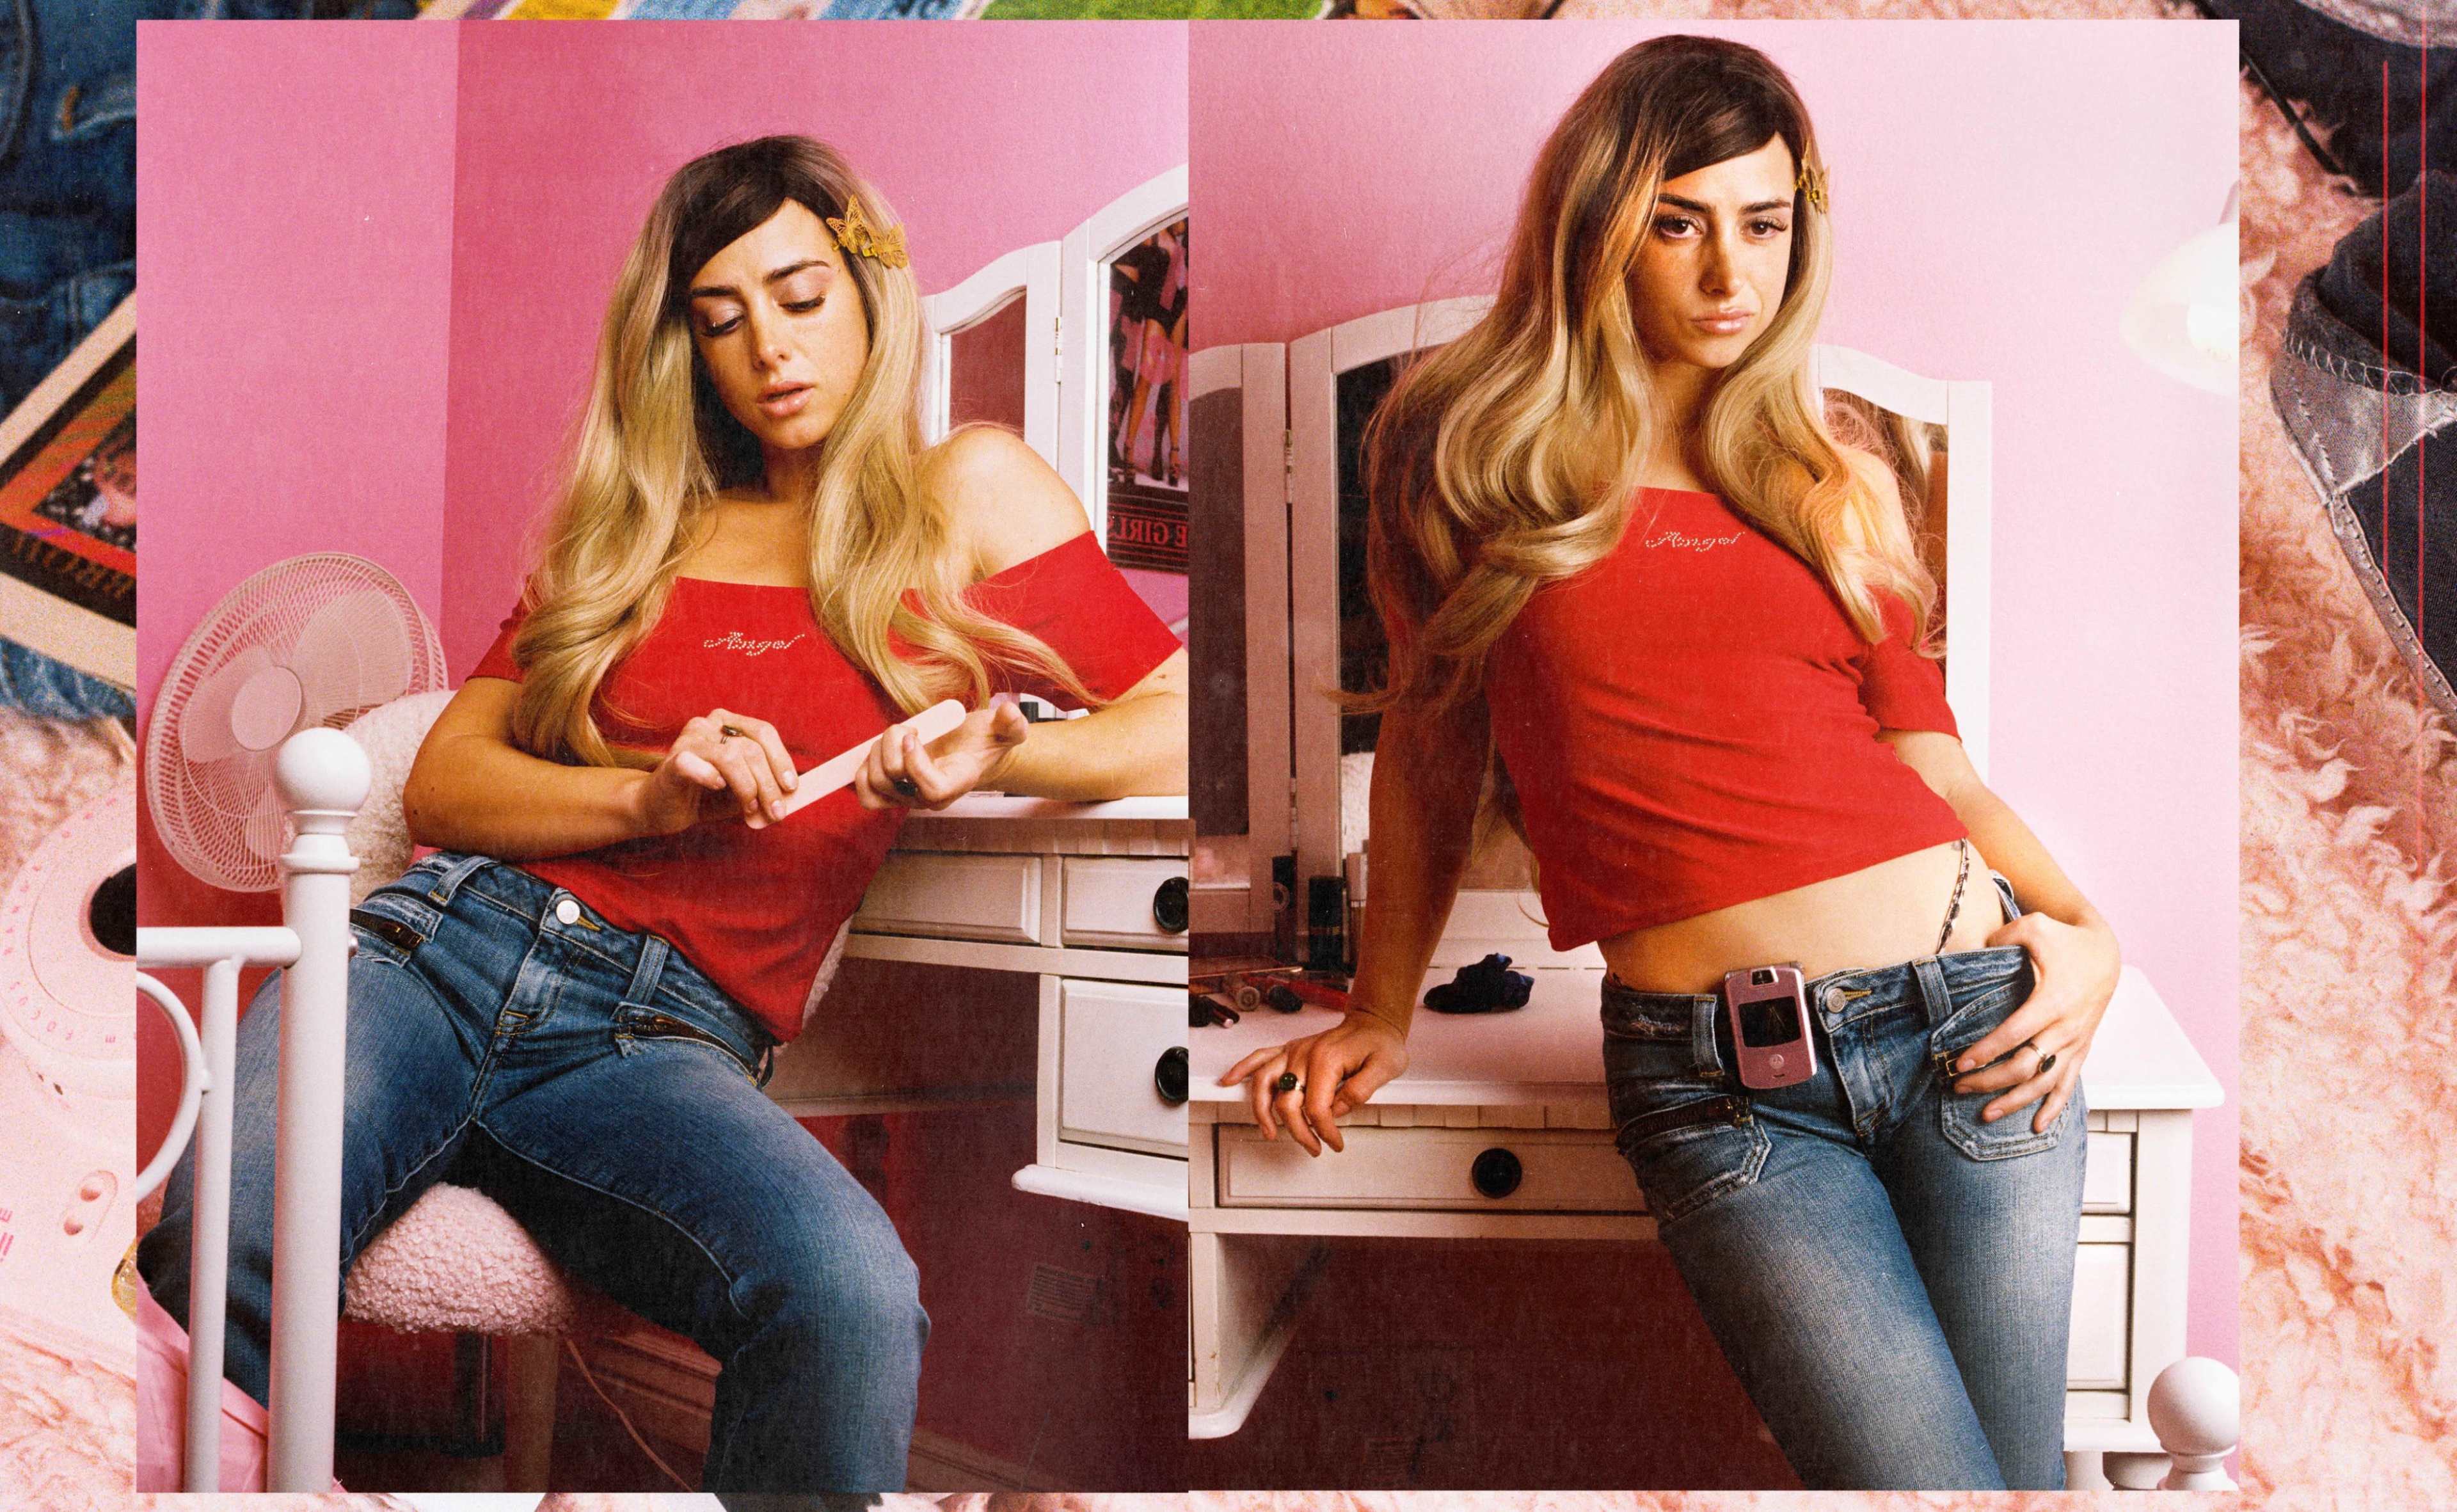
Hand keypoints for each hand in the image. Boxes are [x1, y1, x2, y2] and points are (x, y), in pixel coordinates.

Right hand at [634, 709, 797, 835]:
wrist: (660, 809)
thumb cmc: (705, 797)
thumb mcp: (743, 792)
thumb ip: (765, 789)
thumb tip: (791, 797)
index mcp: (728, 724)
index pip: (763, 732)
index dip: (781, 759)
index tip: (792, 787)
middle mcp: (708, 725)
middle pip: (751, 748)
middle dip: (769, 784)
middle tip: (777, 812)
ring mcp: (688, 739)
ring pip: (731, 756)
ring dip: (747, 787)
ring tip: (749, 809)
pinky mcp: (672, 760)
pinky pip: (696, 764)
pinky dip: (711, 777)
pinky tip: (717, 787)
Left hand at [854, 695, 1029, 811]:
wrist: (968, 753)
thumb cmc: (984, 740)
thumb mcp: (1004, 729)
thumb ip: (1012, 724)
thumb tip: (1010, 713)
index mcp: (956, 783)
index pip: (931, 790)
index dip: (915, 764)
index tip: (913, 736)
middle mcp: (928, 797)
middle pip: (892, 778)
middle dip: (892, 743)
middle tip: (909, 729)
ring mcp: (907, 798)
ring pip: (874, 781)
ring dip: (877, 750)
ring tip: (898, 737)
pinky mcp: (890, 793)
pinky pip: (865, 792)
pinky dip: (863, 769)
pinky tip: (881, 750)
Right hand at [1216, 1010, 1410, 1155]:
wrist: (1373, 1022)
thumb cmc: (1379, 1042)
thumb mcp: (1385, 1067)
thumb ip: (1359, 1091)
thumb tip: (1335, 1110)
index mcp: (1326, 1060)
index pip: (1316, 1107)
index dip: (1325, 1131)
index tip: (1335, 1143)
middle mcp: (1304, 1054)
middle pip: (1287, 1101)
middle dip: (1298, 1131)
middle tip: (1313, 1147)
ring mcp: (1294, 1051)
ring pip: (1264, 1083)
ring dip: (1261, 1110)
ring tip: (1267, 1131)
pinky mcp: (1290, 1050)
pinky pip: (1259, 1057)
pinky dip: (1242, 1069)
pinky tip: (1230, 1081)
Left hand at [1950, 912, 2119, 1133]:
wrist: (2105, 954)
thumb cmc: (2065, 940)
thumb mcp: (2035, 927)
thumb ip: (2003, 937)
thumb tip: (1974, 949)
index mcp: (2053, 1001)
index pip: (2014, 1034)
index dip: (1986, 1051)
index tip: (1959, 1064)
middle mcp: (2067, 1027)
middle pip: (2026, 1066)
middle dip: (1991, 1081)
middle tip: (1958, 1088)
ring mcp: (2076, 1042)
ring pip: (2045, 1082)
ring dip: (2016, 1101)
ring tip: (1986, 1114)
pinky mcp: (2081, 1049)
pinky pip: (2069, 1084)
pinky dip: (2054, 1107)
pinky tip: (2037, 1126)